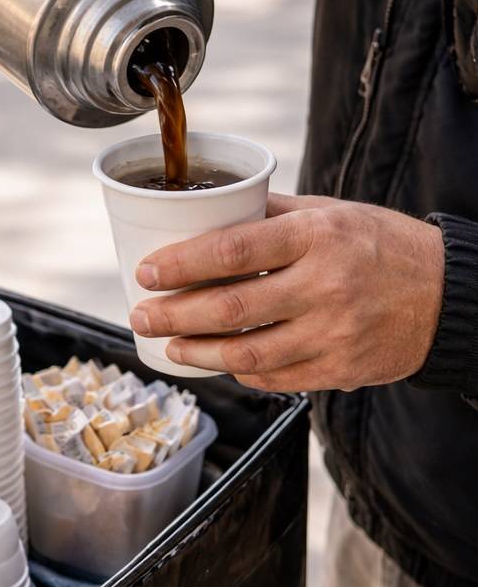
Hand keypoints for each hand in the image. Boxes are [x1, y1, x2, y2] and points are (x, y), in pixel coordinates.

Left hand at [128, 193, 444, 391]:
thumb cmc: (380, 244)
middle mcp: (324, 286)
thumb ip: (268, 213)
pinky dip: (241, 371)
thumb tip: (207, 209)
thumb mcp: (329, 212)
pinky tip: (220, 361)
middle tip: (141, 315)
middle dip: (173, 315)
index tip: (146, 272)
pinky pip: (276, 377)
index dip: (181, 264)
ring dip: (197, 352)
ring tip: (170, 345)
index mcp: (316, 236)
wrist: (450, 295)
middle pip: (230, 308)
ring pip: (247, 353)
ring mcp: (334, 334)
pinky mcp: (343, 370)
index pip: (232, 250)